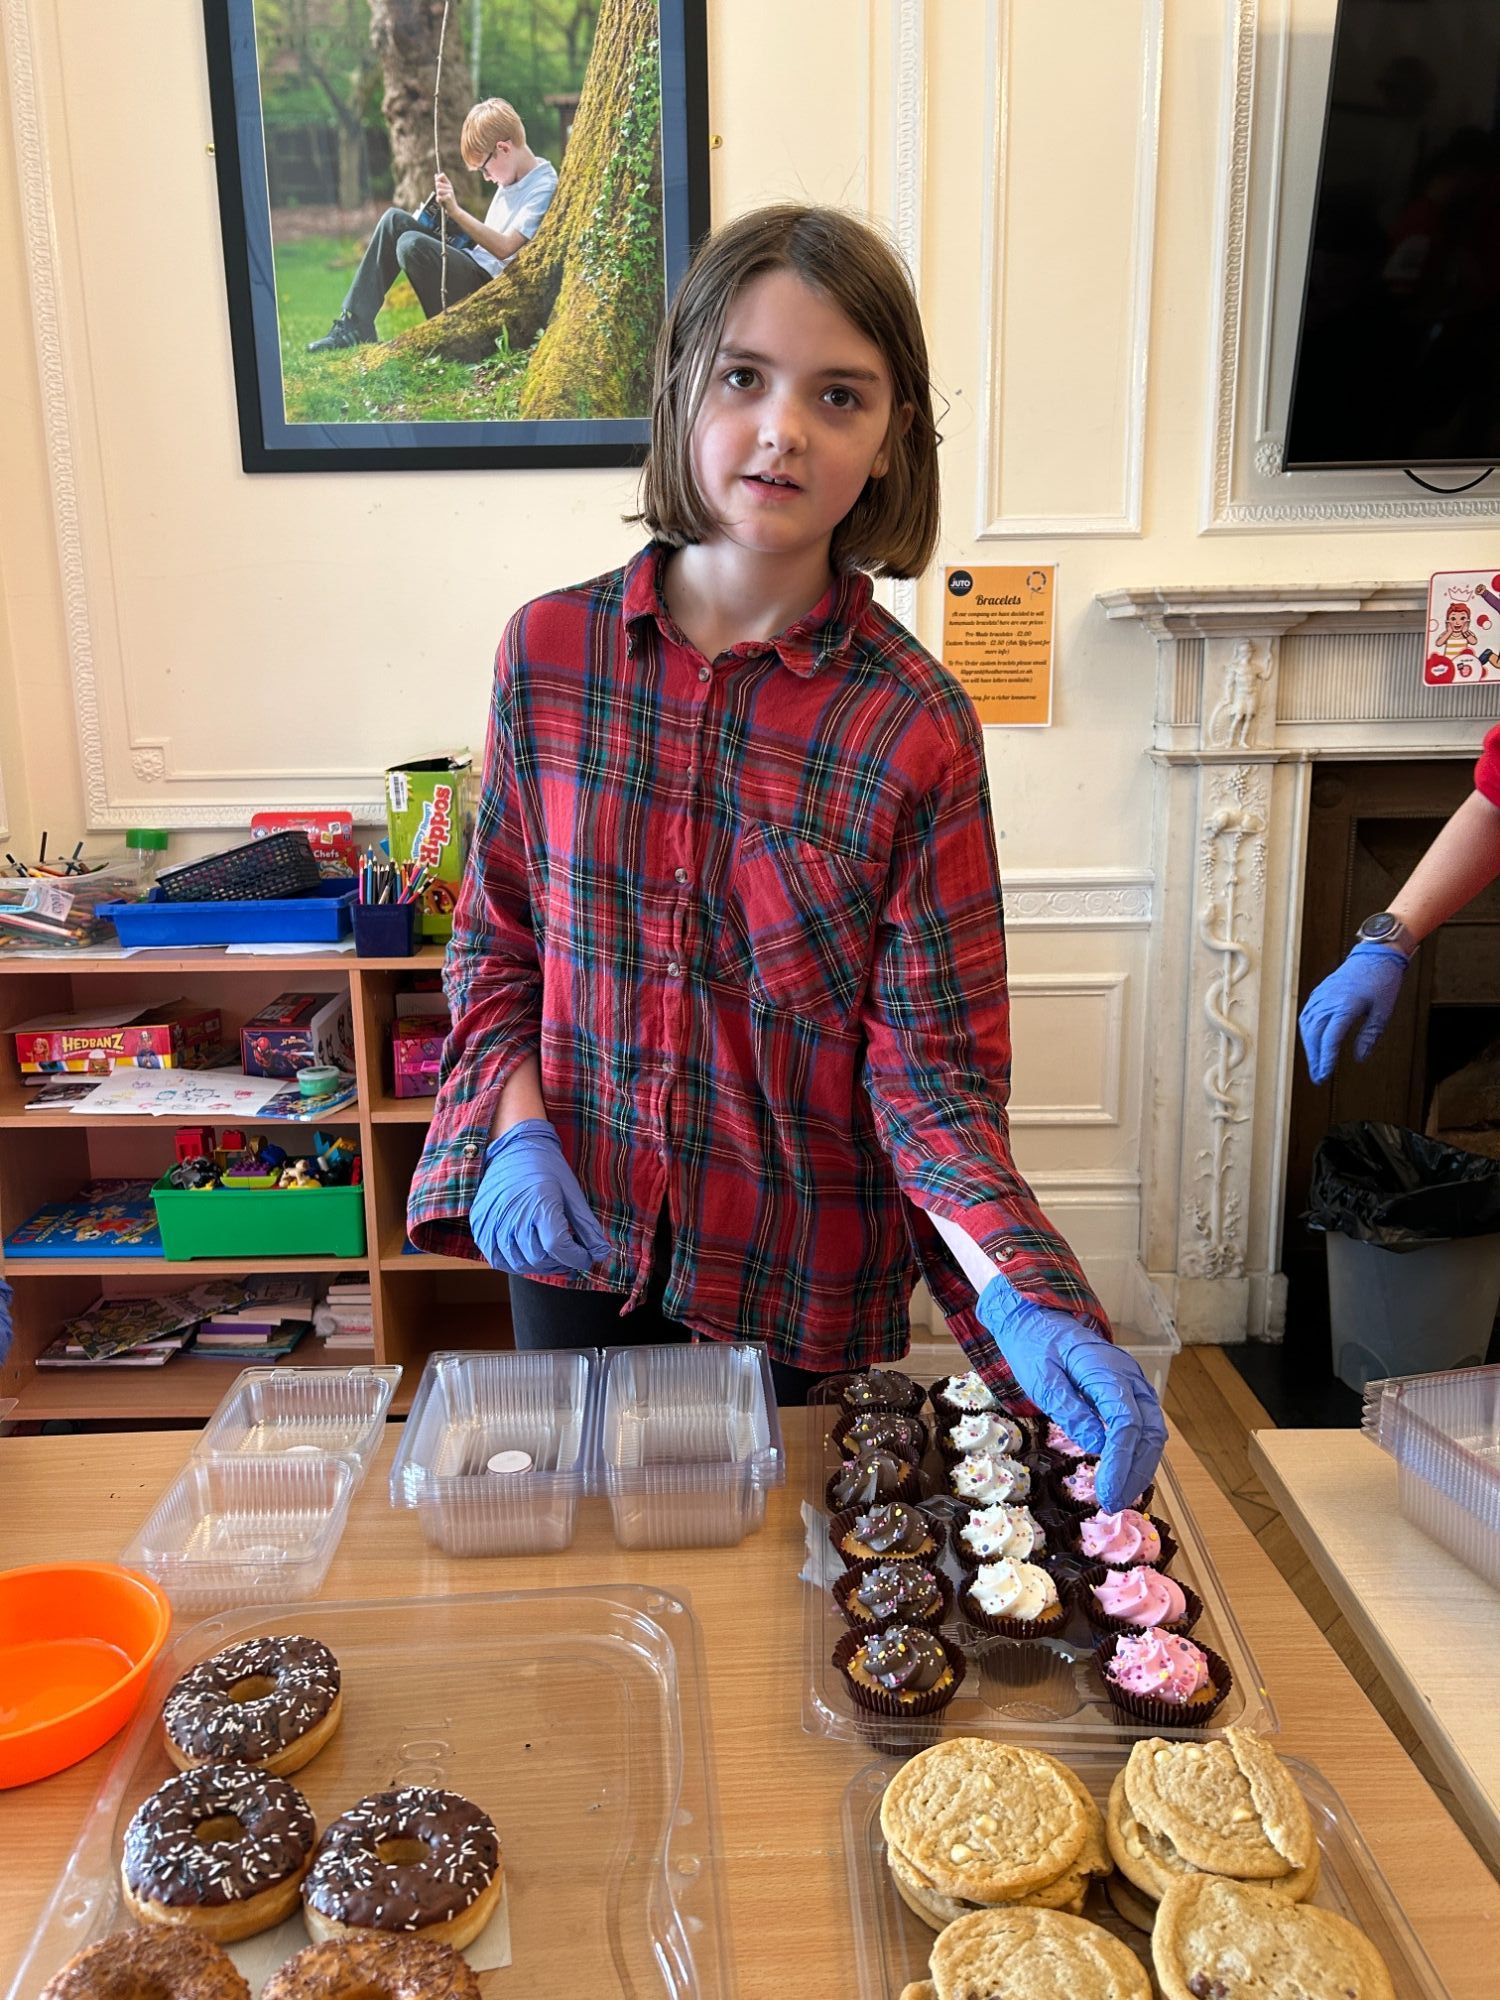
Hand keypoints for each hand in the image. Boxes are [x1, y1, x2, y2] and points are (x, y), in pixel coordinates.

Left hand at [434, 172, 459, 216]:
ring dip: (438, 196)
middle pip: (438, 184)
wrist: (453, 210)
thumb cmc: (447, 200)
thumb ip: (439, 183)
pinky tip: (441, 202)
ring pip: (438, 190)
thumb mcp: (443, 190)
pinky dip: (438, 200)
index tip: (437, 183)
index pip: (442, 175)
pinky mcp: (449, 198)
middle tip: (440, 195)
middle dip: (437, 190)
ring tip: (441, 199)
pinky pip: (439, 197)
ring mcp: (450, 192)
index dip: (438, 178)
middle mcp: (450, 187)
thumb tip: (436, 175)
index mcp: (448, 184)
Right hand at [468, 1118, 610, 1276]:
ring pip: (519, 1263)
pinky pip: (497, 1259)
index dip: (577, 1258)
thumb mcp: (572, 1194)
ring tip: (551, 1256)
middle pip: (539, 1259)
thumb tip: (602, 1253)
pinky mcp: (481, 1226)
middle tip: (570, 1256)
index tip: (586, 1257)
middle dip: (561, 1263)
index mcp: (539, 1204)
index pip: (558, 1247)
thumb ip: (586, 1227)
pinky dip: (515, 1263)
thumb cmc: (546, 1168)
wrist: (514, 1148)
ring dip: (539, 1266)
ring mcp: (493, 1223)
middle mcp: (513, 1216)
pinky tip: (528, 1254)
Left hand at [974, 1278, 1165, 1512]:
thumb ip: (1069, 1409)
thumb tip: (1096, 1445)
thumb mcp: (1041, 1379)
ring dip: (1140, 1467)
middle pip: (1148, 1430)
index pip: (1127, 1422)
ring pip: (1152, 1431)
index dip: (1121, 1461)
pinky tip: (1122, 1476)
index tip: (1108, 1492)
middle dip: (1134, 1471)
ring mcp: (1134, 1383)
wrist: (1038, 1319)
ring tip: (1118, 1497)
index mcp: (1106, 1369)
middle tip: (1112, 1503)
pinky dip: (1137, 1454)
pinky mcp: (1130, 1393)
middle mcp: (1129, 1376)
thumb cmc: (1036, 1347)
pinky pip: (1143, 1426)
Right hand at [1297, 940, 1407, 1084]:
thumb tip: (1360, 1058)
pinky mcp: (1319, 992)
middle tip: (1319, 1077)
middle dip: (1315, 1058)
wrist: (1376, 954)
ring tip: (1316, 1063)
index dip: (1326, 1059)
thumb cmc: (1383, 981)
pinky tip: (1311, 1041)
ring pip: (1307, 1026)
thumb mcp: (1383, 1012)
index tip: (1325, 1075)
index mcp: (1345, 1005)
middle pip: (1314, 1035)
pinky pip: (1307, 1015)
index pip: (1330, 1038)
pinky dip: (1307, 1031)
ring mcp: (1321, 995)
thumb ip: (1370, 1036)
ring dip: (1309, 1047)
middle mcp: (1329, 1001)